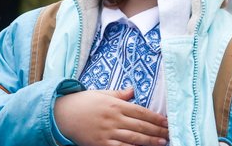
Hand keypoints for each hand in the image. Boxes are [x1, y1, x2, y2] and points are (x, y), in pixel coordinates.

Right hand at [54, 87, 168, 145]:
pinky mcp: (100, 143)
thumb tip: (133, 90)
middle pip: (140, 126)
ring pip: (133, 138)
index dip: (155, 118)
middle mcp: (113, 118)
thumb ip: (119, 94)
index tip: (167, 121)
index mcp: (115, 105)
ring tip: (161, 142)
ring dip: (149, 141)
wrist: (62, 114)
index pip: (141, 112)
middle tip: (169, 133)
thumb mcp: (102, 94)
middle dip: (156, 130)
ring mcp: (107, 132)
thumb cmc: (83, 102)